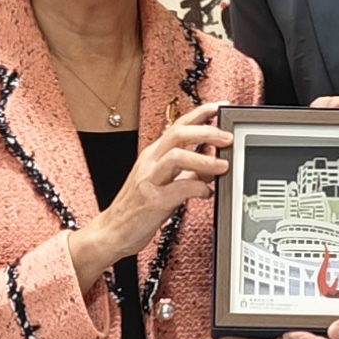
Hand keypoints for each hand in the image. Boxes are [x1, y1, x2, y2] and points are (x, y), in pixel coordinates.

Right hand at [68, 103, 234, 289]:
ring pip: (177, 156)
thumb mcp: (164, 184)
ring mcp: (150, 180)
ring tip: (222, 166)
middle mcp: (150, 163)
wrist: (112, 231)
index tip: (219, 107)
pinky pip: (179, 188)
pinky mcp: (153, 200)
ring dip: (204, 160)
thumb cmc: (137, 208)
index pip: (178, 125)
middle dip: (206, 132)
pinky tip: (207, 193)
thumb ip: (188, 173)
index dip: (200, 114)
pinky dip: (198, 188)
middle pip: (178, 134)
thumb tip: (213, 167)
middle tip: (227, 138)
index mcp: (153, 155)